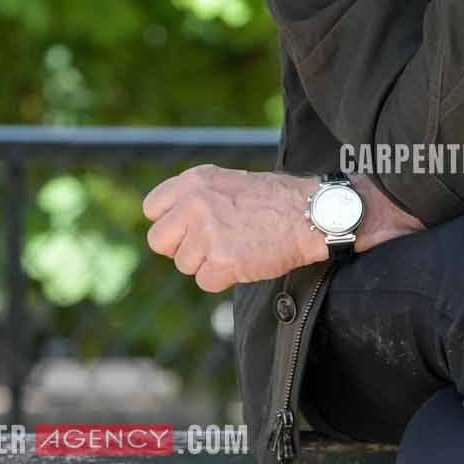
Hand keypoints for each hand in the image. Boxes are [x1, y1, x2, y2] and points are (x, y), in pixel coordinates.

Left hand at [142, 165, 314, 292]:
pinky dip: (224, 279)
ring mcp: (208, 233)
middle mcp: (195, 204)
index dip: (169, 224)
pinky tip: (244, 261)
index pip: (152, 208)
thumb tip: (170, 222)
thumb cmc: (274, 201)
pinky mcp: (223, 260)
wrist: (311, 214)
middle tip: (208, 246)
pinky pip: (205, 282)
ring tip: (236, 248)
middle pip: (158, 241)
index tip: (186, 229)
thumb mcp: (227, 182)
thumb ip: (196, 198)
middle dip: (181, 248)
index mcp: (195, 181)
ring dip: (207, 264)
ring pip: (184, 264)